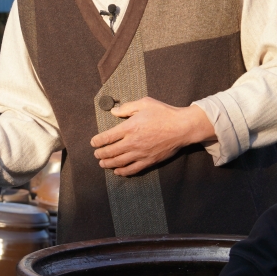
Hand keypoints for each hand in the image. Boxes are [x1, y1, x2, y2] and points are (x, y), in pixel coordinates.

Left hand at [90, 97, 215, 175]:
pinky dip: (123, 172)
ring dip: (108, 164)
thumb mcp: (145, 103)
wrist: (183, 127)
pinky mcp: (149, 160)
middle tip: (96, 154)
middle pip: (110, 152)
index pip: (107, 137)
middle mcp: (132, 142)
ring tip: (102, 163)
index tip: (93, 142)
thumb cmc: (164, 113)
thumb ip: (126, 107)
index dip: (97, 141)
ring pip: (119, 162)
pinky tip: (118, 171)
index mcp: (129, 127)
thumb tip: (113, 112)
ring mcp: (140, 153)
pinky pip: (133, 169)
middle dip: (100, 154)